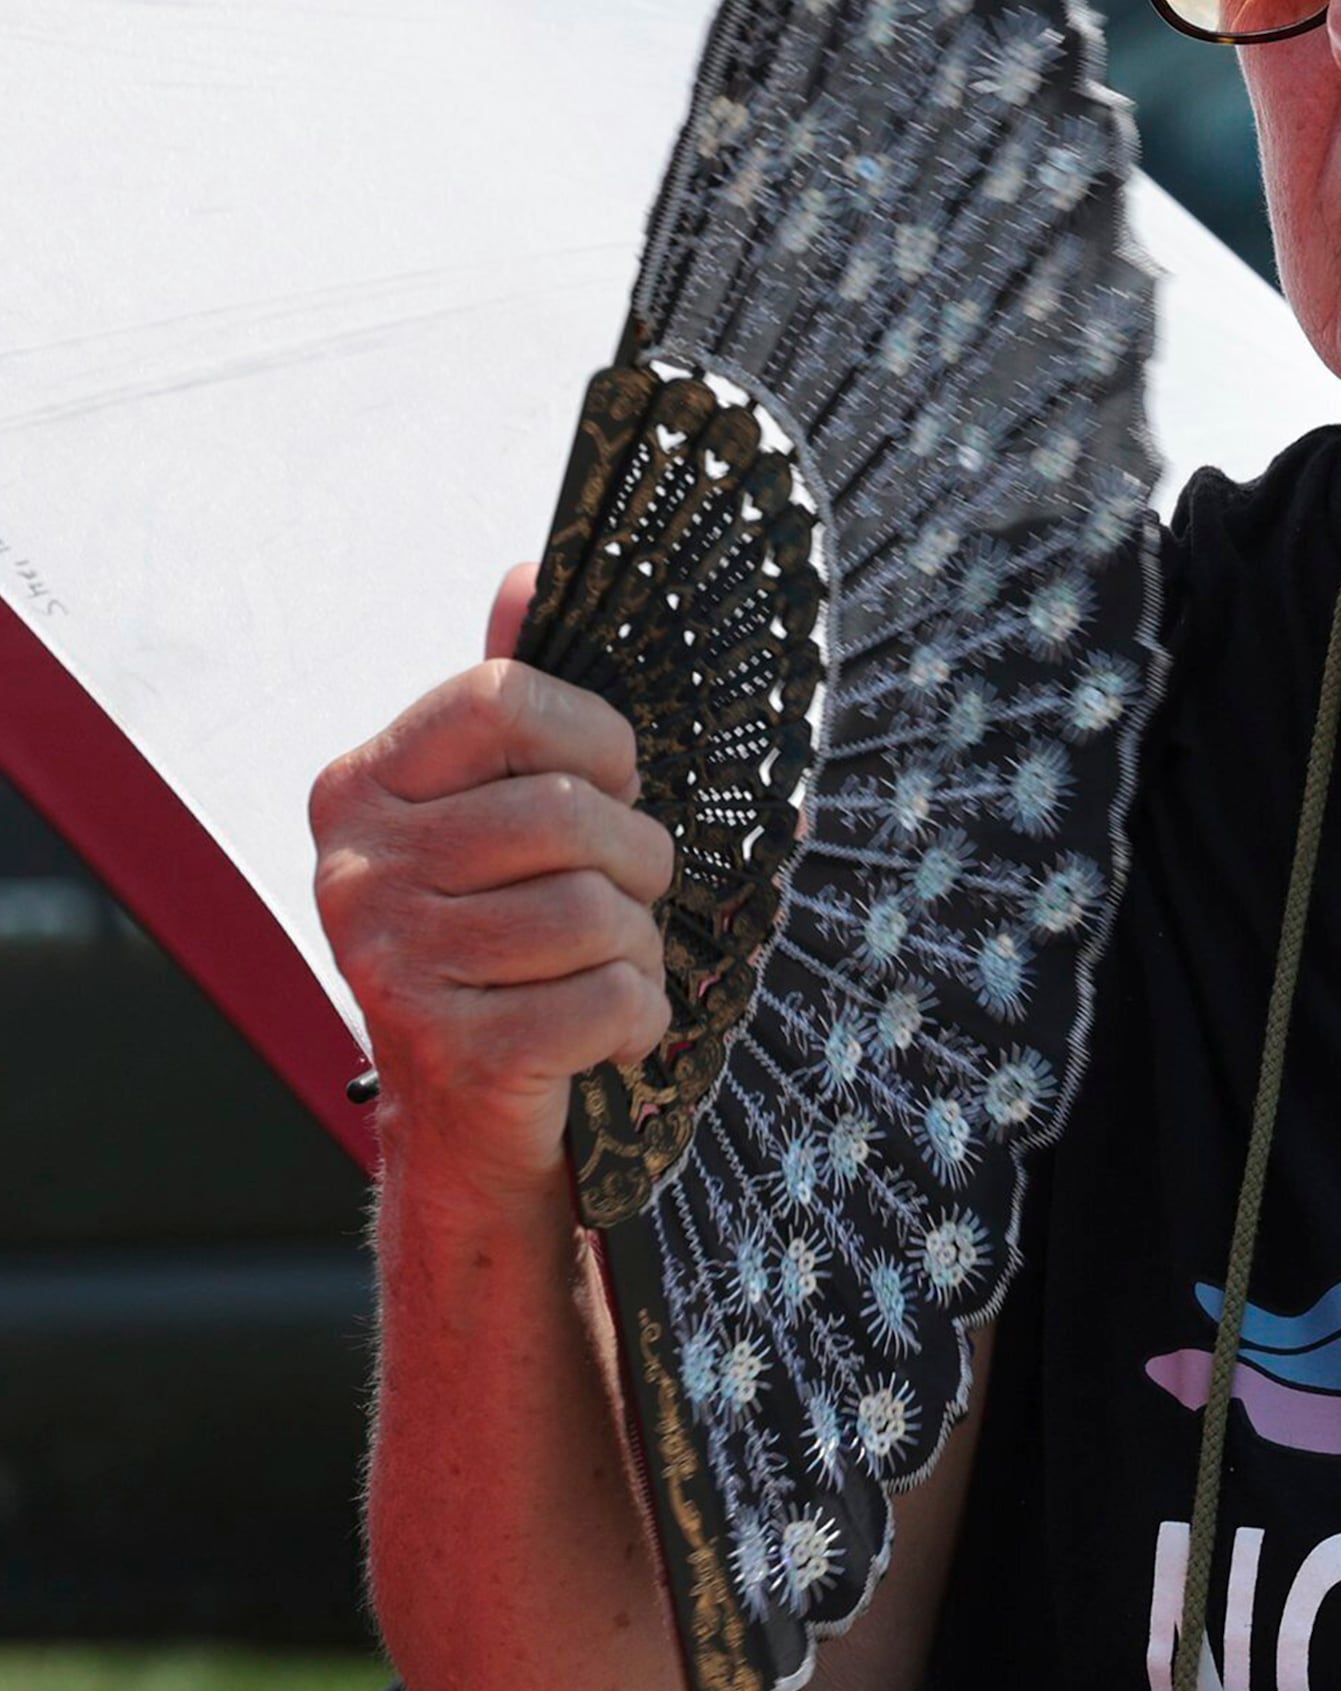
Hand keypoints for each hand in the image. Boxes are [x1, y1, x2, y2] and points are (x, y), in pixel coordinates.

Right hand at [309, 564, 674, 1190]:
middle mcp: (354, 864)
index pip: (503, 697)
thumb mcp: (503, 818)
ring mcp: (387, 956)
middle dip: (637, 864)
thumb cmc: (512, 948)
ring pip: (597, 911)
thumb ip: (511, 707)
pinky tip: (598, 1037)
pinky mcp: (444, 1046)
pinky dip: (637, 1023)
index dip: (598, 739)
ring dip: (637, 950)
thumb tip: (528, 569)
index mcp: (362, 787)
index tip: (613, 784)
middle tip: (620, 903)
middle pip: (571, 813)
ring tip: (600, 974)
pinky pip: (608, 1000)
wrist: (472, 1121)